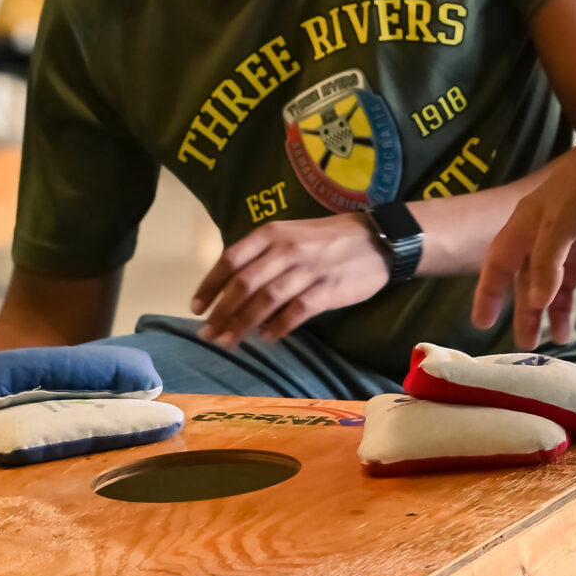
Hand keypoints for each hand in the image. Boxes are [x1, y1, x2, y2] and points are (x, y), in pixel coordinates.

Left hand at [191, 217, 388, 347]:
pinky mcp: (327, 290)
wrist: (378, 239)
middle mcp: (287, 249)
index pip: (231, 258)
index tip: (196, 307)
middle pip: (244, 284)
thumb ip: (264, 256)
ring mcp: (308, 270)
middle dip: (221, 312)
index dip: (210, 284)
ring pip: (265, 300)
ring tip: (228, 342)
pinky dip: (277, 327)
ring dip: (242, 324)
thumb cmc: (328, 239)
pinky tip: (266, 338)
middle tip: (207, 334)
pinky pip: (296, 312)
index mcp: (273, 233)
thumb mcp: (292, 234)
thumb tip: (234, 290)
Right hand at [472, 143, 575, 349]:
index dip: (488, 292)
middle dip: (528, 312)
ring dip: (562, 311)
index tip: (481, 324)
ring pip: (564, 283)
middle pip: (533, 280)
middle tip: (529, 345)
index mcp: (529, 225)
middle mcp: (549, 235)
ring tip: (563, 339)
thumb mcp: (560, 219)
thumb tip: (537, 302)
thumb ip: (547, 260)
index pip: (500, 262)